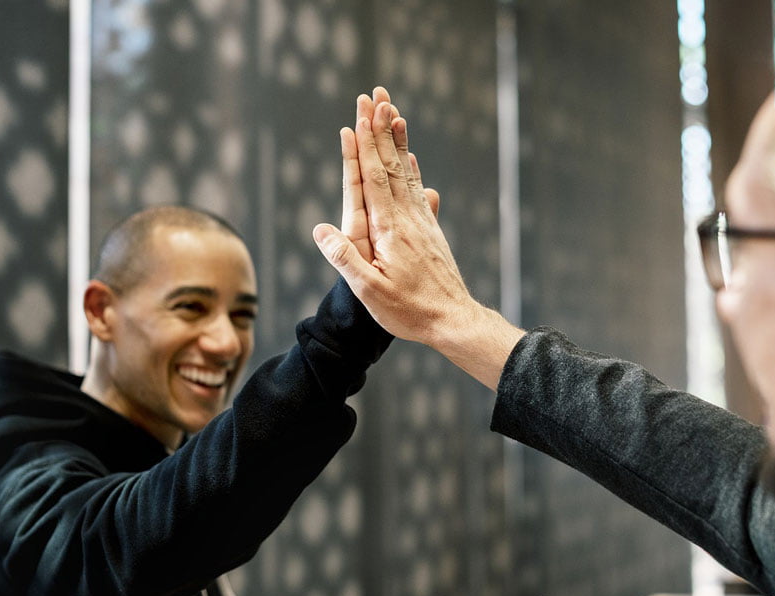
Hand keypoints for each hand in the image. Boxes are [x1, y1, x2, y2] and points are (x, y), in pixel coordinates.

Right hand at [316, 91, 467, 345]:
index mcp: (389, 229)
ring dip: (398, 141)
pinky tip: (412, 158)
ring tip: (394, 112)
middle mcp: (407, 218)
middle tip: (375, 96)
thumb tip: (320, 229)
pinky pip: (420, 192)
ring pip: (407, 173)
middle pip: (390, 165)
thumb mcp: (370, 291)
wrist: (454, 321)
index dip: (363, 146)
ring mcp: (422, 223)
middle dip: (380, 129)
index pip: (372, 178)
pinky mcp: (431, 232)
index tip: (358, 116)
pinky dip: (413, 170)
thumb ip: (345, 259)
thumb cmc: (410, 311)